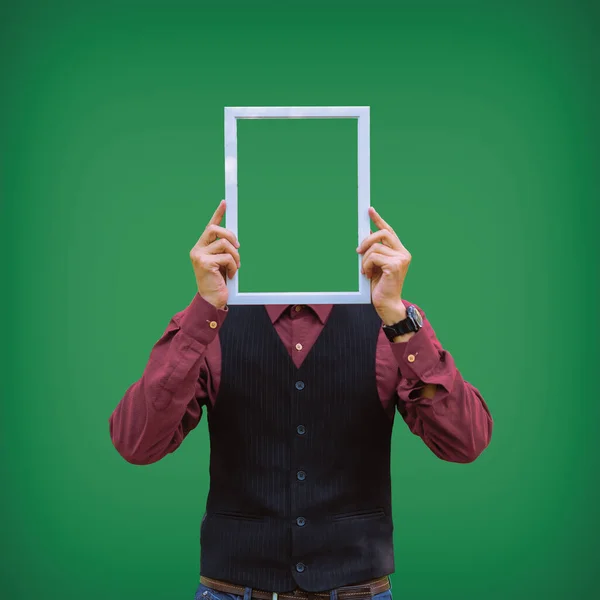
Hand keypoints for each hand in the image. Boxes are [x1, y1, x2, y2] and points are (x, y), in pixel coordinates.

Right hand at [189, 200, 239, 308]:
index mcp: (201, 248)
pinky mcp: (204, 263)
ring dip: (236, 256)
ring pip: (225, 244)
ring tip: (235, 268)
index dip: (218, 214)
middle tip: (238, 248)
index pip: (209, 227)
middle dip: (231, 236)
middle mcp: (197, 250)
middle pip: (216, 230)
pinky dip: (233, 266)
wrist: (212, 300)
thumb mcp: (222, 262)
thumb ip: (224, 250)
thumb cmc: (218, 282)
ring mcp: (199, 256)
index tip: (225, 203)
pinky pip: (227, 257)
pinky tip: (231, 275)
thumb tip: (234, 240)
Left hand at [356, 206, 411, 325]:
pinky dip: (366, 266)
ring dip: (365, 259)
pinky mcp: (395, 265)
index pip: (389, 231)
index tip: (369, 210)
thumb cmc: (381, 286)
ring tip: (365, 271)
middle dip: (367, 240)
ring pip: (375, 247)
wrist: (387, 304)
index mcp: (400, 252)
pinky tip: (367, 275)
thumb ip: (375, 252)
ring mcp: (401, 259)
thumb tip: (364, 237)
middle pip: (383, 233)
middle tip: (358, 250)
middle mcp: (403, 253)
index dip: (378, 220)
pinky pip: (373, 257)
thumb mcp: (376, 265)